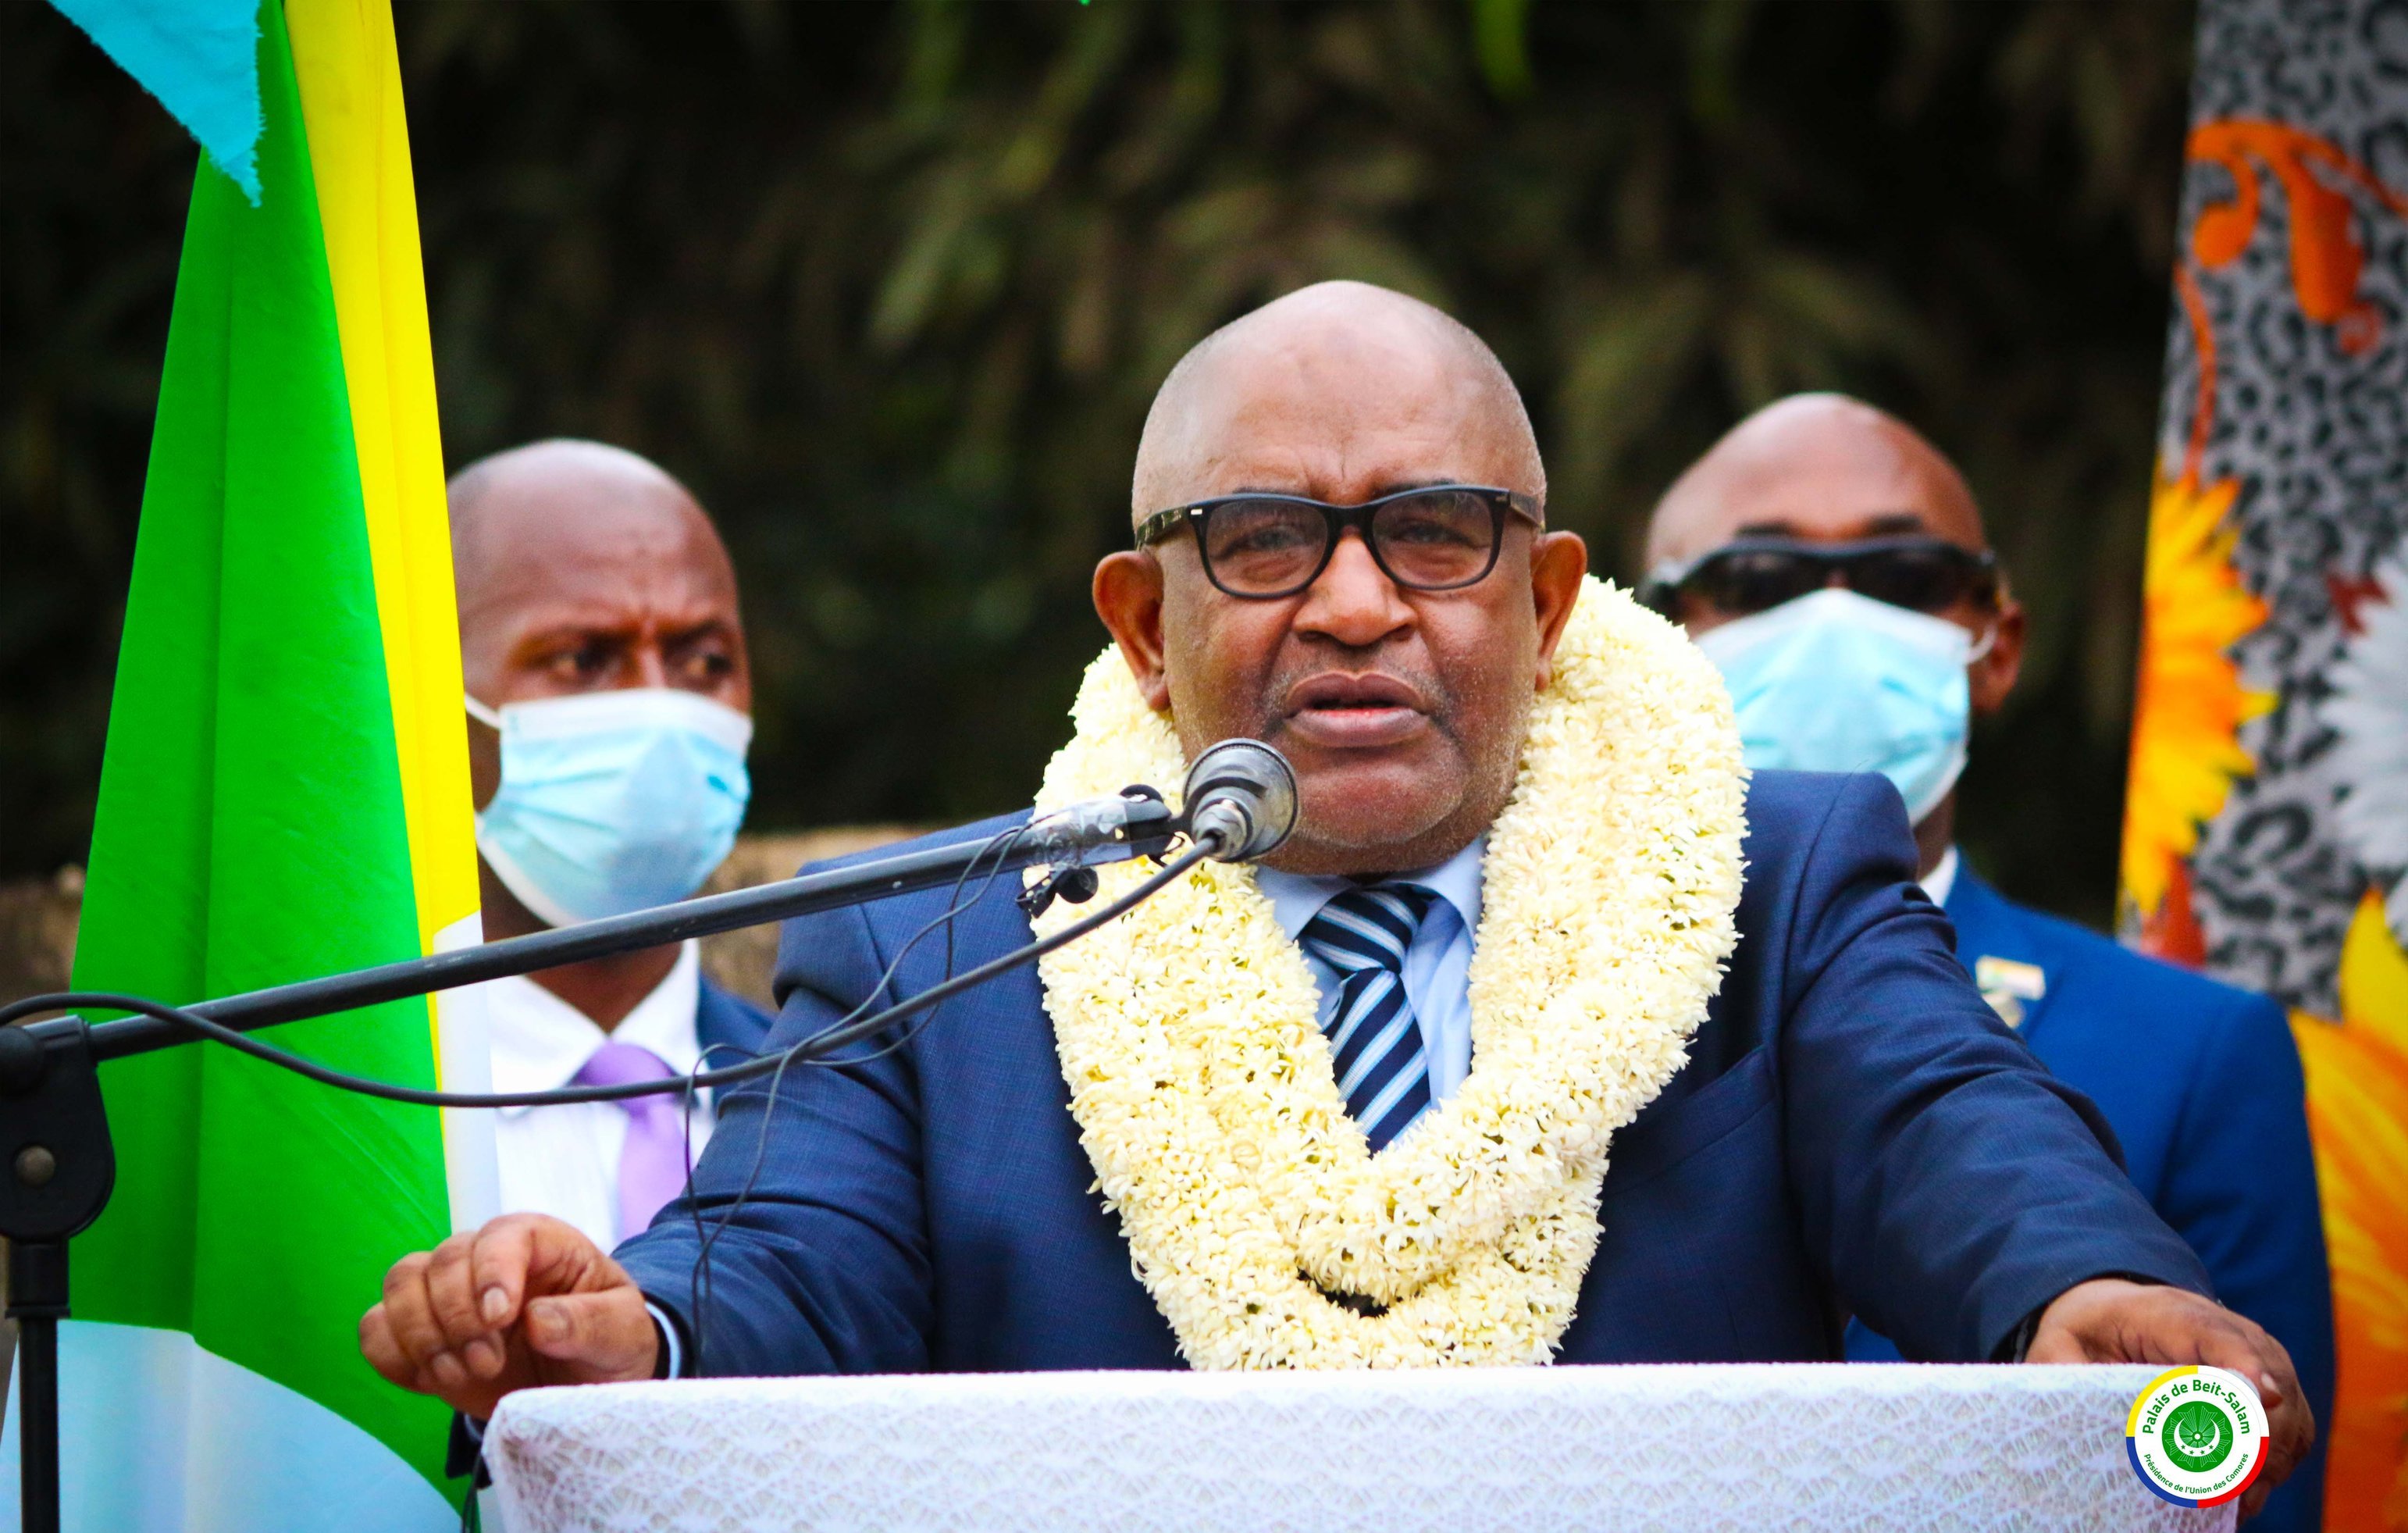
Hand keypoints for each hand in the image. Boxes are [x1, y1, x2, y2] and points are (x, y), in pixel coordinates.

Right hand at [359, 1213, 659, 1418]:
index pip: (502, 1236)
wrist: (582, 1380)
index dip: (491, 1272)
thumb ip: (590, 1323)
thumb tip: (537, 1320)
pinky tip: (430, 1379)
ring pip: (400, 1285)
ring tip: (460, 1375)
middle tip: (489, 1363)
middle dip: (457, 1319)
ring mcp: (446, 1292)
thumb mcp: (624, 1333)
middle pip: (440, 1262)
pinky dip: (392, 1356)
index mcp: (539, 1242)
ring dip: (420, 1337)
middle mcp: (485, 1257)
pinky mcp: (420, 1331)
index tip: (500, 1319)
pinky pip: (376, 1328)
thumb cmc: (609, 1342)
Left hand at [2027, 1278, 2310, 1522]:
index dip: (2245, 1365)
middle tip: (2225, 1488)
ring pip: (2290, 1418)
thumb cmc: (2093, 1333)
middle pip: (2269, 1386)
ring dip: (2266, 1464)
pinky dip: (2276, 1467)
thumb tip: (2067, 1394)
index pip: (2220, 1336)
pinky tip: (2241, 1494)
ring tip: (2228, 1501)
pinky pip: (2295, 1435)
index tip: (2263, 1397)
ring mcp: (2263, 1361)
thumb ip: (2060, 1363)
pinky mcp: (2277, 1390)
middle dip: (2255, 1441)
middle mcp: (2232, 1333)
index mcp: (2173, 1315)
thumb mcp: (2061, 1341)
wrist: (2122, 1314)